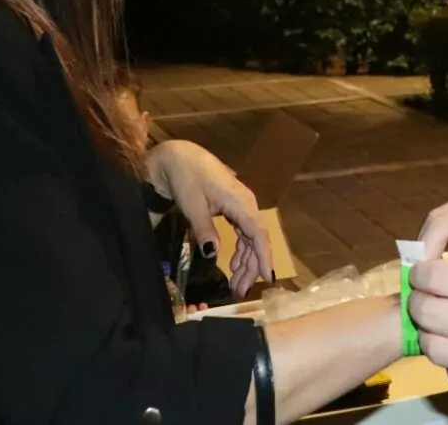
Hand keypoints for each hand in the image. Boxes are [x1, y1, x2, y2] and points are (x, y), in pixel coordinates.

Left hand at [147, 141, 272, 298]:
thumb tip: (213, 253)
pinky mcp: (234, 207)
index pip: (258, 234)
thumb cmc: (186, 177)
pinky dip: (240, 249)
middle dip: (251, 267)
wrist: (180, 156)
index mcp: (240, 202)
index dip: (263, 257)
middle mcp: (246, 204)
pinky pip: (244, 231)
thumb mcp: (192, 205)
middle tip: (240, 291)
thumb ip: (204, 229)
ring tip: (236, 284)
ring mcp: (241, 205)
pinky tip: (233, 263)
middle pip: (256, 240)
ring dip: (245, 261)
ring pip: (250, 238)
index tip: (267, 278)